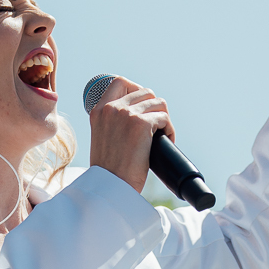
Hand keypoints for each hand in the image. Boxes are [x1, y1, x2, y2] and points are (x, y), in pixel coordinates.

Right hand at [88, 78, 175, 194]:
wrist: (110, 186)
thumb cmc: (110, 170)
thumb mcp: (104, 138)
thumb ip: (114, 122)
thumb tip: (140, 114)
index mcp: (99, 110)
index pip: (120, 82)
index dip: (137, 89)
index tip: (143, 107)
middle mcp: (111, 108)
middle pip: (145, 91)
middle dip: (155, 107)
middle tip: (156, 126)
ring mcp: (126, 114)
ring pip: (158, 103)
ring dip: (164, 118)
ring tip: (162, 134)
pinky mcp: (141, 124)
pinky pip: (164, 117)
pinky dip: (169, 129)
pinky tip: (166, 140)